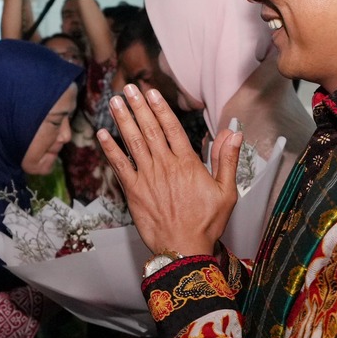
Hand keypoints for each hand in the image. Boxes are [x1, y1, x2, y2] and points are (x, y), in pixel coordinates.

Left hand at [97, 84, 241, 258]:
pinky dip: (110, 149)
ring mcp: (147, 178)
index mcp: (187, 163)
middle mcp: (165, 166)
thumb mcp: (226, 191)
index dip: (160, 108)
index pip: (171, 128)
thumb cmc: (206, 223)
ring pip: (133, 142)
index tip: (151, 92)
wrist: (184, 249)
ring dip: (123, 120)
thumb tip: (234, 133)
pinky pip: (119, 166)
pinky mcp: (133, 192)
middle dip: (138, 107)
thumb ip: (227, 159)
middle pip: (149, 129)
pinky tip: (103, 134)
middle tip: (128, 88)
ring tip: (114, 101)